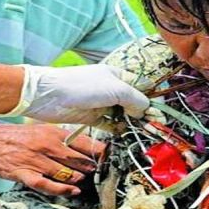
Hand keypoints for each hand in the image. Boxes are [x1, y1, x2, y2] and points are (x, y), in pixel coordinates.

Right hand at [0, 122, 103, 195]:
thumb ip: (64, 140)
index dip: (102, 155)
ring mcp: (37, 161)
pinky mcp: (25, 174)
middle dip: (94, 170)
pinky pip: (48, 185)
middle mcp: (48, 146)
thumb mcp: (43, 131)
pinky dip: (63, 190)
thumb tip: (86, 150)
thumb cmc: (17, 137)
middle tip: (101, 176)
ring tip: (88, 184)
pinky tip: (73, 192)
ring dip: (81, 181)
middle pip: (82, 162)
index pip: (88, 144)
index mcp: (55, 134)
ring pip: (69, 174)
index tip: (110, 160)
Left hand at [2, 64, 149, 124]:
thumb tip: (144, 110)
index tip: (160, 112)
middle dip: (144, 112)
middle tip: (154, 124)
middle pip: (134, 101)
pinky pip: (110, 124)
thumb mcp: (115, 88)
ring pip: (123, 114)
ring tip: (142, 131)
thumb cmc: (83, 85)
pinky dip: (118, 128)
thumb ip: (135, 99)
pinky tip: (124, 132)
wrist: (48, 96)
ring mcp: (102, 103)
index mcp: (118, 76)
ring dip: (132, 122)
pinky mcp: (92, 116)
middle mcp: (111, 88)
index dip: (152, 98)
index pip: (142, 86)